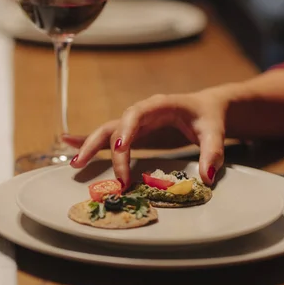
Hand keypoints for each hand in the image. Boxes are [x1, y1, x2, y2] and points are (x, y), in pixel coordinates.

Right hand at [63, 89, 229, 186]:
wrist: (207, 109)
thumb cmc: (209, 118)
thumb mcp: (215, 132)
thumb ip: (211, 153)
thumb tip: (207, 178)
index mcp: (159, 106)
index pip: (136, 115)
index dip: (126, 131)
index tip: (121, 150)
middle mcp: (141, 113)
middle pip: (114, 126)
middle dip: (98, 144)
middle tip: (83, 163)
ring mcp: (134, 124)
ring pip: (106, 133)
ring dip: (89, 146)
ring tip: (75, 163)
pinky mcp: (132, 134)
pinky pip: (108, 137)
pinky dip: (87, 139)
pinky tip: (68, 143)